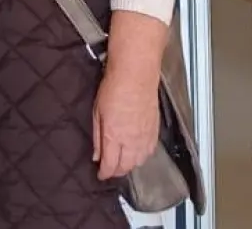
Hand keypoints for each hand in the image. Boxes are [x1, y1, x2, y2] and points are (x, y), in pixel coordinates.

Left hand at [93, 64, 159, 179]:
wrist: (136, 76)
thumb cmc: (113, 89)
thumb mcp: (97, 112)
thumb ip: (98, 137)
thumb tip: (96, 155)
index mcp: (114, 136)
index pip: (110, 164)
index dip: (105, 173)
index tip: (100, 175)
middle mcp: (132, 141)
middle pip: (126, 167)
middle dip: (117, 171)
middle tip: (109, 170)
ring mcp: (145, 137)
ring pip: (140, 161)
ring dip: (130, 165)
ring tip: (122, 162)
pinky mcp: (155, 131)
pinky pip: (150, 152)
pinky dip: (142, 157)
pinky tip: (136, 153)